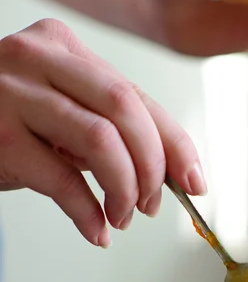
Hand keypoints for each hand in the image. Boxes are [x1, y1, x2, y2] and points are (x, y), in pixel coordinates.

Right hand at [0, 18, 205, 247]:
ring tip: (122, 217)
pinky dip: (87, 213)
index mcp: (66, 50)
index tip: (195, 183)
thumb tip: (171, 175)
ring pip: (101, 140)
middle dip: (152, 167)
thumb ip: (112, 132)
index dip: (176, 145)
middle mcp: (40, 60)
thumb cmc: (10, 123)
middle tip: (151, 204)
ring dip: (124, 190)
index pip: (139, 97)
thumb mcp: (64, 114)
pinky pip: (62, 180)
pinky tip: (97, 231)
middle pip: (126, 110)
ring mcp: (14, 94)